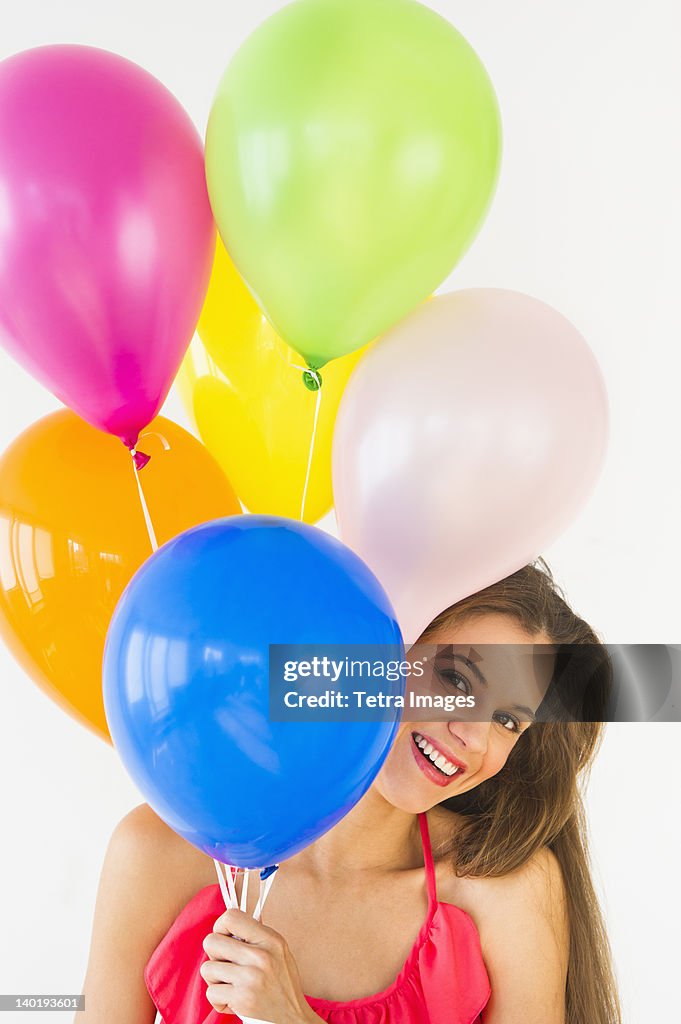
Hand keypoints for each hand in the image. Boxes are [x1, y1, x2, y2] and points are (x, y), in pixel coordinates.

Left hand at [201, 908, 319, 1022]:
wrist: (292, 1018)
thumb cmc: (282, 983)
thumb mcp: (278, 950)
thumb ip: (256, 934)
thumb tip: (229, 921)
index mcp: (270, 939)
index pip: (231, 917)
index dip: (220, 926)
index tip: (225, 938)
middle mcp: (260, 956)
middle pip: (211, 942)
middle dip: (214, 955)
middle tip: (226, 965)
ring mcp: (250, 978)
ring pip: (207, 968)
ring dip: (215, 979)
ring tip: (231, 984)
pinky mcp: (242, 999)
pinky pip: (211, 993)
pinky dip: (219, 1000)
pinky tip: (233, 1000)